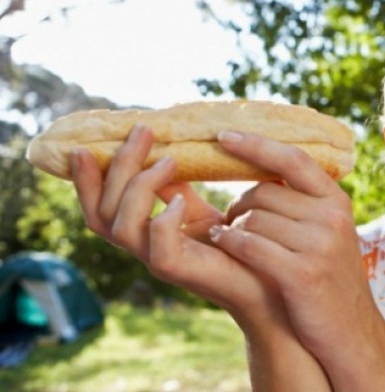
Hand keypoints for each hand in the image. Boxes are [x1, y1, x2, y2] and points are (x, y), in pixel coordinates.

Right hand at [71, 125, 284, 324]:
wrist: (270, 280)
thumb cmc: (238, 245)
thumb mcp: (201, 210)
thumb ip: (178, 189)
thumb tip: (166, 151)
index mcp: (144, 232)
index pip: (100, 207)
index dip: (87, 179)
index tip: (86, 144)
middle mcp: (145, 247)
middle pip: (102, 211)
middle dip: (116, 167)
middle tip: (142, 131)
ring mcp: (159, 261)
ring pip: (120, 227)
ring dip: (139, 186)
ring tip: (170, 160)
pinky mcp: (182, 273)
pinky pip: (159, 247)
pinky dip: (165, 219)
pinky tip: (183, 199)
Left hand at [210, 131, 382, 366]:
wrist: (350, 333)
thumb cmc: (329, 278)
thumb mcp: (329, 232)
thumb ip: (304, 201)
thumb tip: (263, 165)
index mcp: (337, 201)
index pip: (293, 159)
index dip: (255, 145)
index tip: (223, 135)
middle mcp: (332, 218)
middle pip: (263, 192)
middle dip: (238, 204)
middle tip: (232, 219)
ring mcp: (319, 246)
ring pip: (251, 218)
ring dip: (233, 228)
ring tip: (232, 239)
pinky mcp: (301, 274)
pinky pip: (249, 245)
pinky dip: (230, 243)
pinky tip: (223, 244)